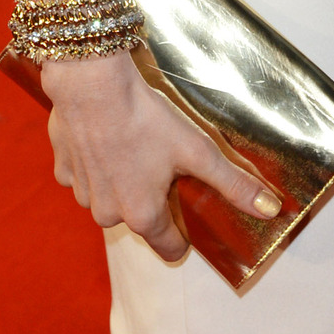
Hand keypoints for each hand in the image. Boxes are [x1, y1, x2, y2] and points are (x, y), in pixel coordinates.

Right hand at [41, 51, 279, 261]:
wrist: (93, 85)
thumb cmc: (147, 119)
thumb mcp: (198, 151)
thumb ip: (233, 184)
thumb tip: (270, 211)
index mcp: (142, 217)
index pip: (170, 248)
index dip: (184, 233)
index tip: (189, 208)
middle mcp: (108, 215)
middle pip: (139, 219)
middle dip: (153, 197)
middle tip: (164, 162)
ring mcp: (81, 193)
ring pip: (110, 197)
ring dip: (123, 179)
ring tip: (137, 145)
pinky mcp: (62, 169)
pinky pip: (85, 175)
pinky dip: (97, 162)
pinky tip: (108, 137)